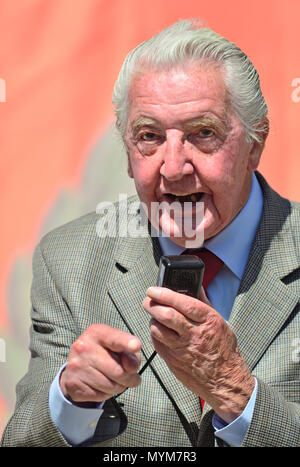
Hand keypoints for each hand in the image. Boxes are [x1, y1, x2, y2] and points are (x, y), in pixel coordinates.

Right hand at [60, 324, 141, 403]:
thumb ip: (130, 354)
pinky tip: (102, 385)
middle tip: (131, 377)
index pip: (114, 338)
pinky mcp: (73, 383)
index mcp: (97, 333)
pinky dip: (107, 393)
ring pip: (111, 386)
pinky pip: (100, 395)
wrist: (76, 367)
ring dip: (119, 387)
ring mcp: (76, 365)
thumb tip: (132, 367)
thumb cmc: (104, 354)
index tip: (136, 345)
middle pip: (118, 371)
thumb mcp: (118, 348)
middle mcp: (84, 347)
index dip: (126, 343)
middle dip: (130, 378)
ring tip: (114, 380)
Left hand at [143, 287, 254, 422]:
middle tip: (147, 300)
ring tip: (154, 314)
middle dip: (152, 305)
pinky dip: (155, 334)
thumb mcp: (219, 322)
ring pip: (158, 329)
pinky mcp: (173, 361)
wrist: (225, 380)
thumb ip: (204, 303)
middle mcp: (194, 335)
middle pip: (167, 316)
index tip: (153, 289)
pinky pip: (157, 343)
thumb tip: (195, 286)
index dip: (165, 294)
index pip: (184, 304)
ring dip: (152, 319)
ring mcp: (182, 349)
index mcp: (208, 321)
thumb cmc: (223, 349)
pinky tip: (158, 330)